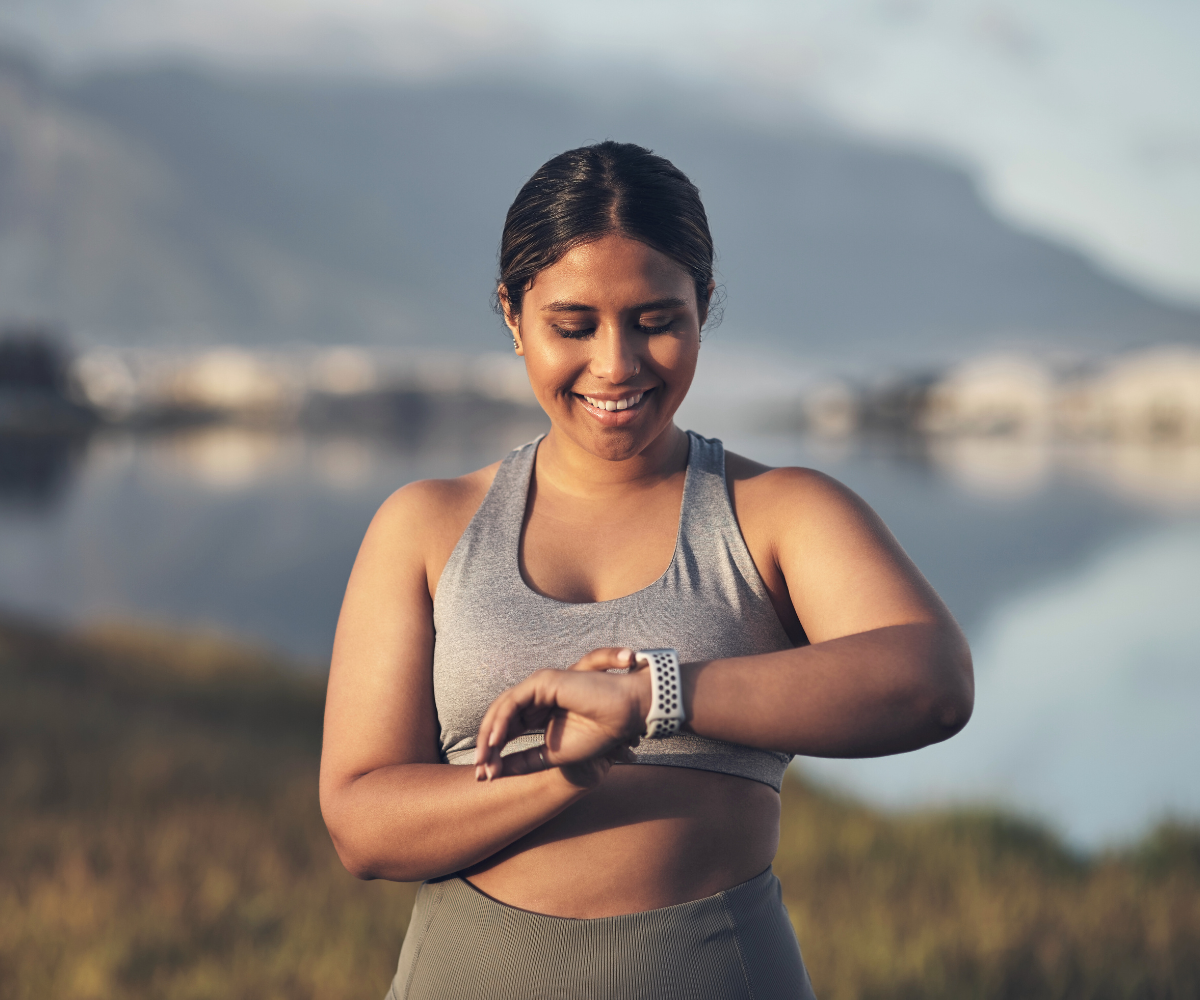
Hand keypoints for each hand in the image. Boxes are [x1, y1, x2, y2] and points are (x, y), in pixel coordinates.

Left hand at [473, 648, 649, 782]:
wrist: (623, 718)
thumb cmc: (597, 734)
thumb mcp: (552, 756)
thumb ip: (525, 761)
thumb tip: (494, 773)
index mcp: (540, 712)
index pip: (508, 730)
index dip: (494, 752)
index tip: (485, 777)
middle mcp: (536, 697)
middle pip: (500, 719)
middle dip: (486, 745)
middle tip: (479, 772)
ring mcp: (539, 687)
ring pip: (502, 710)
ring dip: (489, 736)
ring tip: (484, 760)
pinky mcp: (543, 681)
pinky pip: (513, 702)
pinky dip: (501, 723)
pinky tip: (495, 742)